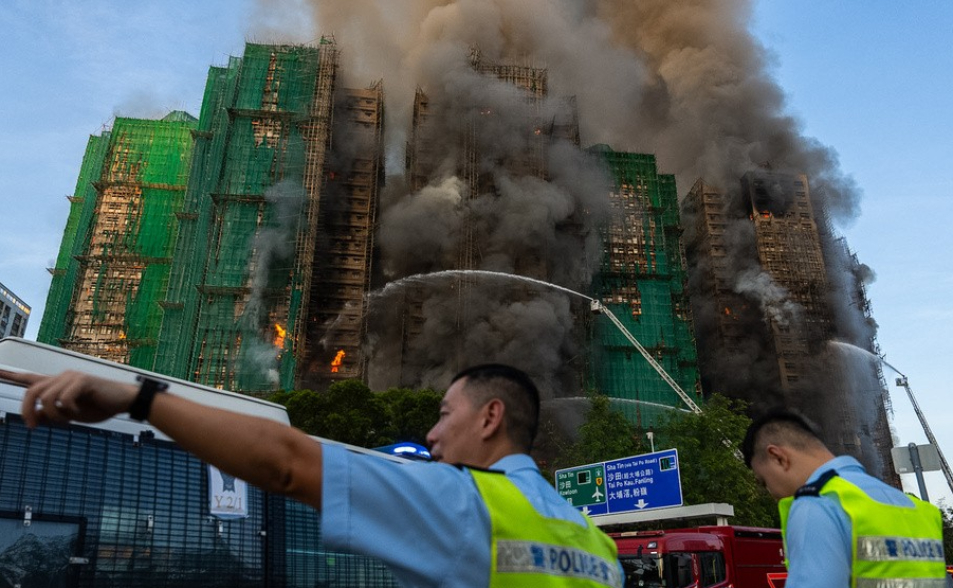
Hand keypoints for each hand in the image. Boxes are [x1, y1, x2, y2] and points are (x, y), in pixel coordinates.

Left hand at [0, 369, 137, 427]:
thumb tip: (34, 417)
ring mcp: (71, 377)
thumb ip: (51, 415)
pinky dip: (69, 412)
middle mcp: (61, 377)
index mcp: (58, 384)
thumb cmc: (99, 407)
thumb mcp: (72, 416)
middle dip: (28, 411)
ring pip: (46, 398)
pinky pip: (63, 400)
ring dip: (54, 415)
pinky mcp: (81, 380)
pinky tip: (79, 414)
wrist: (124, 402)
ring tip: (68, 421)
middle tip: (33, 427)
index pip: (29, 378)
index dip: (9, 375)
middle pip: (31, 391)